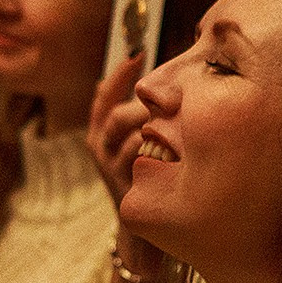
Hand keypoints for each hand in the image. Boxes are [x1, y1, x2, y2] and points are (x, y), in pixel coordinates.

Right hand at [88, 53, 165, 282]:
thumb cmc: (152, 174)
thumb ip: (147, 112)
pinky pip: (141, 161)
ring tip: (180, 127)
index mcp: (101, 131)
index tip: (140, 52)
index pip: (104, 95)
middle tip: (174, 102)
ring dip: (156, 130)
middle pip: (119, 115)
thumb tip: (167, 79)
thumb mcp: (145, 139)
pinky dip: (160, 152)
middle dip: (146, 107)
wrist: (144, 230)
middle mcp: (101, 147)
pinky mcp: (124, 186)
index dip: (120, 73)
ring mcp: (111, 168)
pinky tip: (179, 150)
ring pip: (131, 137)